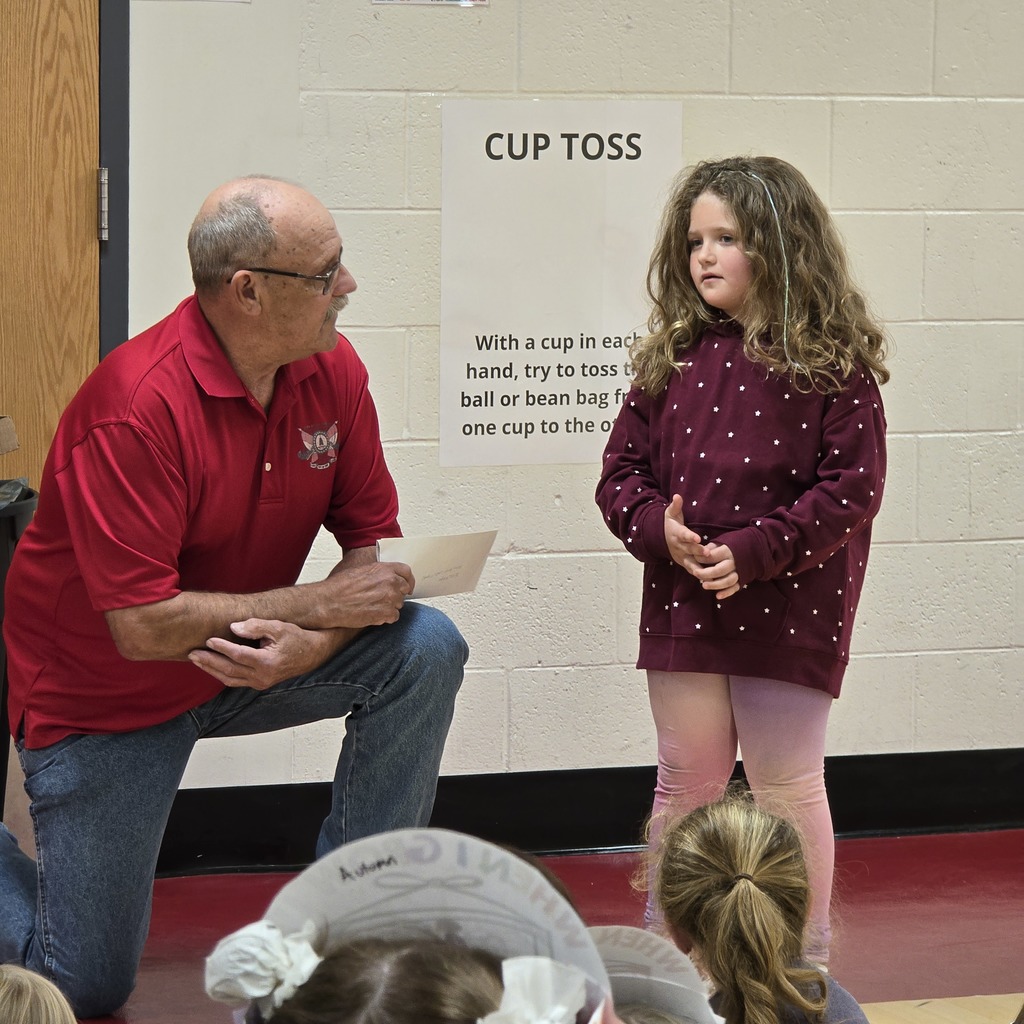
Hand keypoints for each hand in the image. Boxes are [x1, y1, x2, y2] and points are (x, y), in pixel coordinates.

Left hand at [188, 618, 347, 689]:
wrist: (313, 652)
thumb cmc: (297, 637)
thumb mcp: (279, 626)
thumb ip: (256, 626)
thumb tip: (233, 627)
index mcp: (267, 662)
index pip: (238, 655)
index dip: (222, 648)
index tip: (208, 640)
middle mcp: (262, 676)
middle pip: (229, 670)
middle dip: (209, 661)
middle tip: (192, 653)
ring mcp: (261, 682)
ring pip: (229, 679)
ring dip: (211, 670)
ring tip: (196, 660)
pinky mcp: (259, 683)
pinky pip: (236, 681)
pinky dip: (222, 674)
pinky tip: (212, 667)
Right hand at [321, 560, 414, 627]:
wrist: (329, 602)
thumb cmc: (339, 587)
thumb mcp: (361, 570)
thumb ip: (378, 573)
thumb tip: (386, 577)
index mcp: (384, 569)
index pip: (406, 572)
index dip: (408, 580)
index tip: (407, 586)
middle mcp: (390, 582)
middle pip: (404, 589)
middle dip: (396, 594)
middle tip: (384, 599)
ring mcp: (390, 598)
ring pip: (399, 604)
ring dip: (389, 607)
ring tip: (372, 607)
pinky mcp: (386, 613)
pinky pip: (393, 617)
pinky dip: (385, 618)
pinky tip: (372, 615)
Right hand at [664, 494, 708, 570]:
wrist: (658, 538)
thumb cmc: (669, 524)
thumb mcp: (670, 514)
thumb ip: (675, 506)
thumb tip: (678, 496)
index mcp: (676, 533)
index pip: (683, 535)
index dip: (690, 537)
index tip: (697, 538)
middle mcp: (678, 546)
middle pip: (689, 549)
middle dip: (698, 552)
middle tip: (708, 553)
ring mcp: (681, 556)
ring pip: (690, 563)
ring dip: (699, 568)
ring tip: (709, 573)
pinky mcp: (684, 563)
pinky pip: (692, 570)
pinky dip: (699, 575)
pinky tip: (710, 579)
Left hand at [688, 543, 739, 599]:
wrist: (748, 552)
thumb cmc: (727, 548)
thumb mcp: (719, 543)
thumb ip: (710, 548)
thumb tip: (700, 552)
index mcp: (728, 551)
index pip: (713, 556)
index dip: (702, 558)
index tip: (694, 559)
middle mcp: (734, 562)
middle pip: (720, 570)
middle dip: (706, 573)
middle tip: (695, 573)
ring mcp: (739, 572)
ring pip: (728, 581)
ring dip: (715, 585)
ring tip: (704, 585)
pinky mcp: (741, 580)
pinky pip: (735, 588)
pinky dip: (727, 593)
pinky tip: (717, 596)